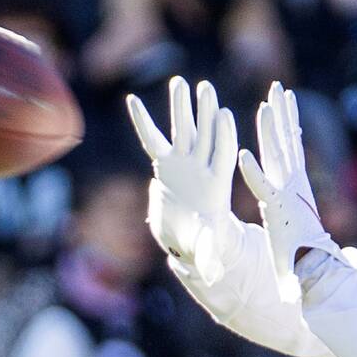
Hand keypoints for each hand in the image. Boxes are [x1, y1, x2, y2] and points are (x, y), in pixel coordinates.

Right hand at [126, 76, 237, 282]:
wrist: (192, 238)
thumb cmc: (205, 241)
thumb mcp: (207, 247)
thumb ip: (208, 254)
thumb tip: (211, 274)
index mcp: (217, 184)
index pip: (223, 155)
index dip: (223, 137)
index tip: (224, 116)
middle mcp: (201, 168)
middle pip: (204, 135)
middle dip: (204, 113)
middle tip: (205, 88)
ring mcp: (183, 163)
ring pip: (183, 131)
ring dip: (181, 108)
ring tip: (180, 82)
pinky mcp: (165, 165)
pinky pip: (152, 140)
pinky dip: (143, 121)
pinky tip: (132, 100)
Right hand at [237, 82, 341, 300]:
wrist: (317, 258)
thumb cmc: (294, 265)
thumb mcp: (290, 274)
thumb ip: (292, 284)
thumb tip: (294, 300)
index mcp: (281, 210)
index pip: (266, 189)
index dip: (255, 174)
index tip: (244, 156)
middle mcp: (291, 189)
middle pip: (280, 153)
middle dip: (273, 128)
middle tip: (269, 101)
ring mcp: (296, 179)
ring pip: (287, 140)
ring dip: (282, 114)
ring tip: (279, 90)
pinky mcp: (297, 174)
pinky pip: (291, 142)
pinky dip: (287, 121)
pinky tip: (283, 102)